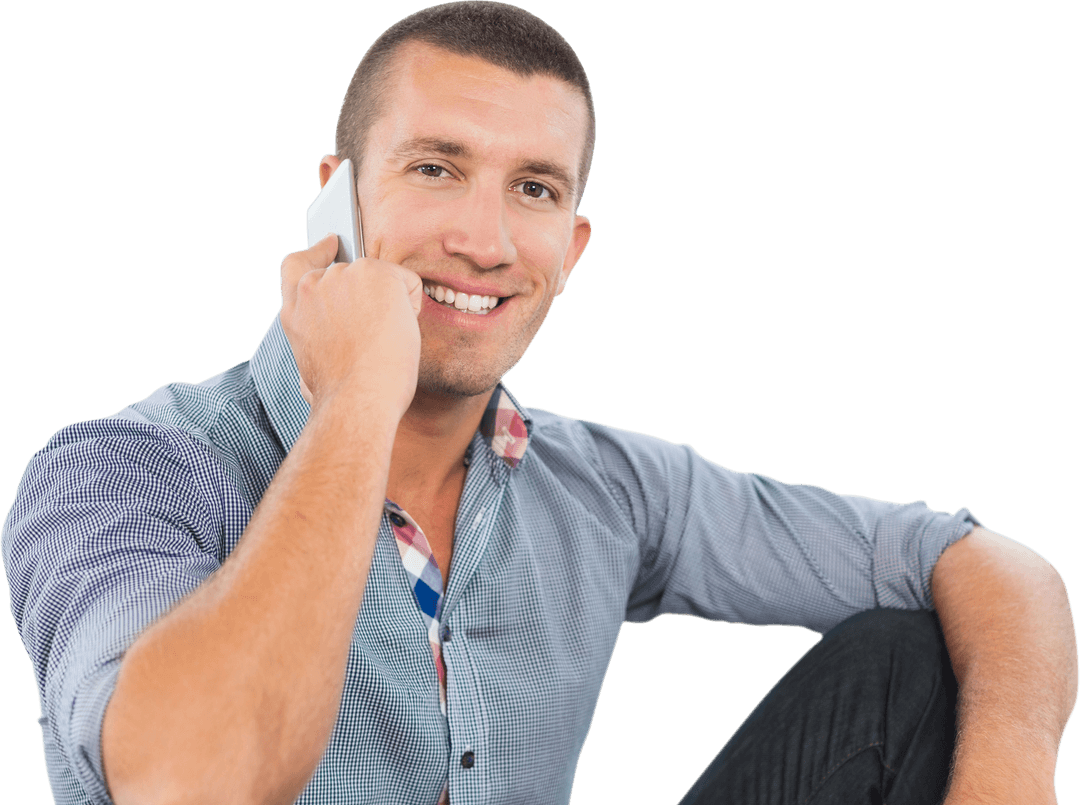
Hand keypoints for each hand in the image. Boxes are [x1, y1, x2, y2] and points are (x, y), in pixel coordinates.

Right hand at [279, 233, 423, 417]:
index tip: (331, 243)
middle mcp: (314, 286)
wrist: (357, 401)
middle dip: (370, 296)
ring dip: (391, 305)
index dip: (318, 251)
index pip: (299, 265)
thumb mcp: (313, 363)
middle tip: (377, 331)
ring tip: (384, 340)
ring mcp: (343, 276)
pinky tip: (399, 332)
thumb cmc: (342, 396)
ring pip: (382, 279)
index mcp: (295, 309)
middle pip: (353, 273)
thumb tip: (336, 331)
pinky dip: (412, 307)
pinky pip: (408, 283)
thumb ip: (319, 332)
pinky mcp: (374, 273)